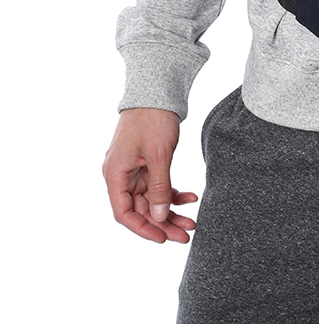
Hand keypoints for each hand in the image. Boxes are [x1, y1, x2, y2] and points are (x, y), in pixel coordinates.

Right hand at [102, 107, 197, 242]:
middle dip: (163, 222)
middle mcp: (121, 175)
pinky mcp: (146, 163)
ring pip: (151, 200)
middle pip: (140, 209)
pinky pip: (158, 185)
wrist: (157, 90)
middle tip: (186, 234)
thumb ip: (159, 187)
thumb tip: (160, 217)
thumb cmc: (153, 119)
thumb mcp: (158, 154)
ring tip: (193, 220)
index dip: (143, 229)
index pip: (124, 214)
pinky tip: (190, 197)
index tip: (163, 239)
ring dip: (170, 210)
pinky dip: (172, 193)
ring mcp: (133, 169)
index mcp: (115, 174)